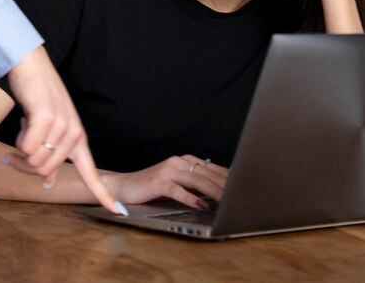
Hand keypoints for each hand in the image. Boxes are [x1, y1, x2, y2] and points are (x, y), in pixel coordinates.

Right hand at [5, 47, 122, 213]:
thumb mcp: (48, 130)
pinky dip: (19, 138)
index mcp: (78, 140)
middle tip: (17, 146)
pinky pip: (27, 147)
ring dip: (20, 148)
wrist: (32, 68)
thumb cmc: (38, 101)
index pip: (92, 172)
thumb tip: (46, 182)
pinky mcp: (47, 119)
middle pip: (44, 171)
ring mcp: (63, 126)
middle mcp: (74, 135)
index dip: (103, 194)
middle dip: (24, 164)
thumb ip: (50, 155)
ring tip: (26, 126)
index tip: (118, 211)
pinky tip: (24, 120)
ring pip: (34, 161)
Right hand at [103, 156, 229, 208]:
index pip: (210, 167)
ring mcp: (167, 171)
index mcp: (183, 161)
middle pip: (206, 173)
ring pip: (196, 180)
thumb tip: (217, 191)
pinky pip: (178, 190)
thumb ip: (193, 184)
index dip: (227, 176)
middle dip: (224, 184)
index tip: (241, 184)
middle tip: (238, 194)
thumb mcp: (176, 183)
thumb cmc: (151, 186)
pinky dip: (191, 197)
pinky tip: (201, 204)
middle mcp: (177, 162)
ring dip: (212, 190)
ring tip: (225, 200)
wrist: (123, 186)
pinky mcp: (158, 182)